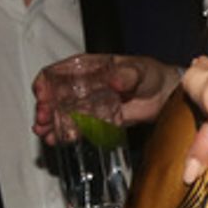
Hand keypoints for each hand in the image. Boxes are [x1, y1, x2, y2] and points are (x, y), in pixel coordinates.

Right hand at [33, 54, 180, 142]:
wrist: (164, 95)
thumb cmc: (151, 74)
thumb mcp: (139, 70)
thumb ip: (127, 75)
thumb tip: (115, 80)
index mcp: (89, 67)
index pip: (59, 72)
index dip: (46, 83)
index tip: (42, 94)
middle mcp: (83, 86)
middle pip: (56, 96)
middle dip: (45, 108)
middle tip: (43, 119)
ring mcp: (88, 104)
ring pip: (62, 114)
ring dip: (52, 123)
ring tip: (46, 133)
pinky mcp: (97, 120)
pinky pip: (78, 127)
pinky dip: (67, 133)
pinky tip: (59, 140)